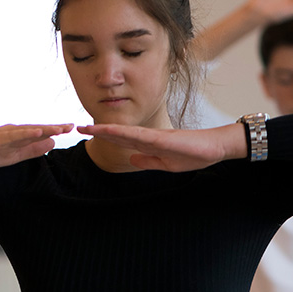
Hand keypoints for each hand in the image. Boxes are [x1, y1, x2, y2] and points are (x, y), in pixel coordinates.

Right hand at [0, 124, 72, 171]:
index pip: (39, 134)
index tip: (72, 128)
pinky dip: (25, 133)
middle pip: (36, 129)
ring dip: (43, 128)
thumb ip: (30, 150)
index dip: (55, 131)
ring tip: (59, 128)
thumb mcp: (11, 156)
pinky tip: (37, 132)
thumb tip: (51, 144)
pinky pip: (11, 136)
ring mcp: (2, 135)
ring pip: (26, 130)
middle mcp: (11, 132)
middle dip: (54, 127)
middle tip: (72, 125)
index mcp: (16, 137)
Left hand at [76, 123, 246, 171]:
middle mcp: (148, 137)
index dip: (104, 136)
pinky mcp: (164, 139)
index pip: (121, 139)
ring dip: (106, 131)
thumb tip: (130, 159)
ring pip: (126, 132)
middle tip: (78, 127)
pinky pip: (142, 136)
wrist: (215, 148)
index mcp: (148, 144)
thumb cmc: (193, 154)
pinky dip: (127, 134)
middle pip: (118, 133)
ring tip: (89, 128)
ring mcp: (155, 137)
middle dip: (98, 131)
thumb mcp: (165, 164)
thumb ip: (147, 161)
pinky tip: (114, 132)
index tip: (87, 134)